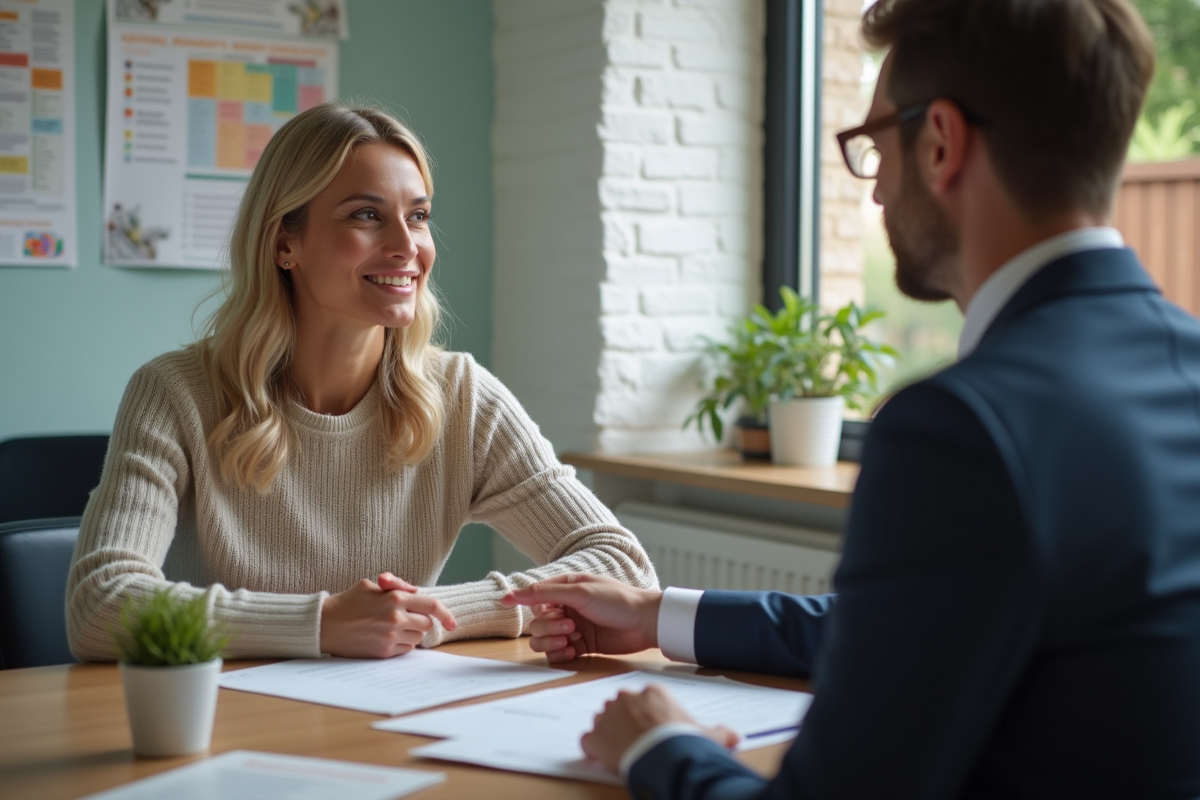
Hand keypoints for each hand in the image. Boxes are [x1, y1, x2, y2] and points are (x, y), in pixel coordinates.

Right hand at [319, 575, 456, 657]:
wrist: (324, 625)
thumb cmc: (348, 602)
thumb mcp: (371, 585)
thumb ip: (397, 586)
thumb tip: (416, 592)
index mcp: (395, 598)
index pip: (431, 605)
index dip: (446, 614)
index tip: (453, 623)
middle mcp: (395, 618)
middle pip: (426, 624)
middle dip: (421, 622)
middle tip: (407, 619)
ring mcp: (390, 636)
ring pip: (417, 639)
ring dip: (412, 634)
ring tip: (393, 628)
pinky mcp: (383, 652)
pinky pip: (405, 650)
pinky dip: (402, 645)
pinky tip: (387, 638)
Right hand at [500, 573, 661, 662]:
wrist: (645, 623)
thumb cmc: (617, 600)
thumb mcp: (580, 592)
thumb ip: (545, 593)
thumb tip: (513, 592)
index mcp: (566, 589)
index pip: (534, 596)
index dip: (522, 600)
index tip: (504, 602)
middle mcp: (566, 608)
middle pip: (536, 622)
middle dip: (547, 627)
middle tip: (568, 626)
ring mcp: (572, 628)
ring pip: (543, 640)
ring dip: (552, 641)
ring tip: (571, 640)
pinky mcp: (580, 646)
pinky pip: (557, 654)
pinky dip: (560, 654)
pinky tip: (574, 650)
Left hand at [581, 684, 738, 771]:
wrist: (664, 757)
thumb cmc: (684, 741)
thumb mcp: (708, 735)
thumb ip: (719, 733)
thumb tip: (734, 736)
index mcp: (652, 692)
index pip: (643, 698)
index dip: (646, 714)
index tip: (651, 727)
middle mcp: (626, 698)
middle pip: (620, 705)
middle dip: (625, 720)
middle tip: (636, 739)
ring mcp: (608, 716)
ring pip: (602, 720)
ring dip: (608, 733)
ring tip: (621, 749)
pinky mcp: (595, 737)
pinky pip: (588, 740)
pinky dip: (593, 749)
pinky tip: (604, 758)